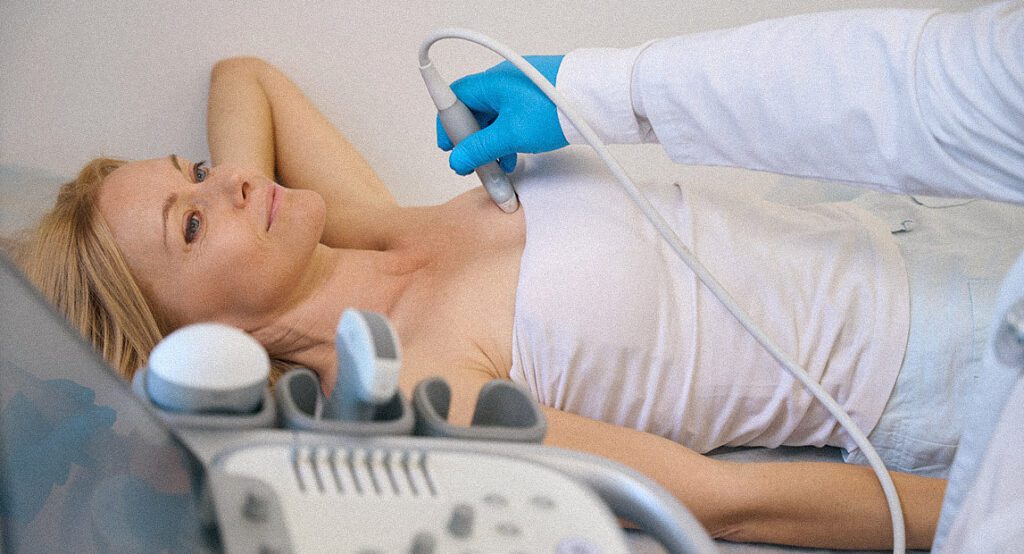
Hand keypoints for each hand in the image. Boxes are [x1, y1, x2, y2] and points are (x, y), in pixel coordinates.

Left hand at [1, 378, 115, 520]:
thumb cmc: (16, 483)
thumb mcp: (48, 457)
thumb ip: (77, 432)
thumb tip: (109, 413)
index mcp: (19, 418)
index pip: (45, 391)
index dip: (70, 391)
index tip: (92, 400)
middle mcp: (20, 426)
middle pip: (54, 412)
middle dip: (79, 421)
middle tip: (100, 431)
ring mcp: (23, 444)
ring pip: (55, 432)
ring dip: (75, 441)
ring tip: (91, 457)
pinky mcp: (26, 461)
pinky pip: (50, 449)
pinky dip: (63, 456)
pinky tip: (66, 475)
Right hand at [437, 55, 568, 174]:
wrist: (596, 100)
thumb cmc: (554, 109)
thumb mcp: (511, 135)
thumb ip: (480, 149)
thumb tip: (458, 159)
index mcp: (490, 83)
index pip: (454, 98)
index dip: (447, 124)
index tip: (449, 147)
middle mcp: (502, 82)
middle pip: (474, 111)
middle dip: (471, 140)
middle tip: (472, 162)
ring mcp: (520, 91)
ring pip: (494, 119)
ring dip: (491, 144)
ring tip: (497, 167)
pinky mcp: (536, 101)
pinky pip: (512, 120)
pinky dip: (508, 139)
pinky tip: (514, 157)